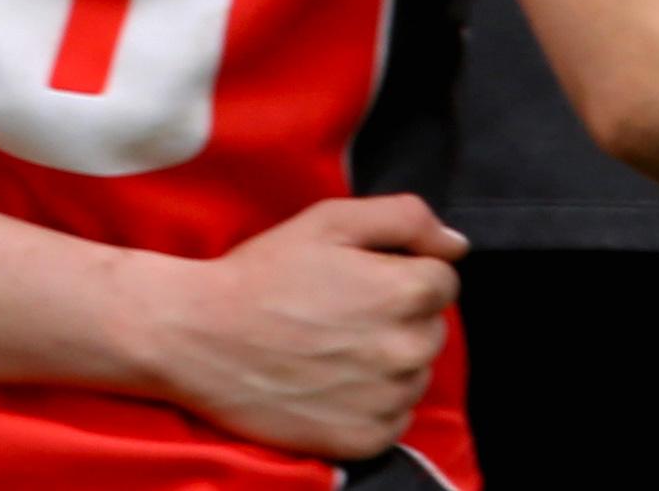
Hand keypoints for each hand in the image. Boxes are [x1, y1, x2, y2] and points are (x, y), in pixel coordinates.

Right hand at [128, 193, 463, 459]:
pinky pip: (394, 417)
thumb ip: (405, 219)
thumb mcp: (329, 220)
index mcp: (406, 291)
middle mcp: (407, 350)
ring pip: (416, 373)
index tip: (360, 276)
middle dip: (400, 314)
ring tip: (332, 347)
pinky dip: (372, 401)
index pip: (443, 280)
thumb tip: (457, 245)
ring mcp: (387, 400)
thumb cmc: (264, 273)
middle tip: (341, 311)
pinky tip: (331, 382)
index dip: (402, 271)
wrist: (201, 338)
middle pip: (432, 327)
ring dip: (389, 359)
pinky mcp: (365, 439)